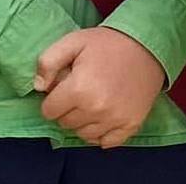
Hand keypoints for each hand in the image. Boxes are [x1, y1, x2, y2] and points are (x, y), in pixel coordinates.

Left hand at [34, 27, 165, 148]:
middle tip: (78, 91)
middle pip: (65, 124)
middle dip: (66, 109)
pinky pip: (105, 143)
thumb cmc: (106, 43)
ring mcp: (115, 120)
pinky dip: (100, 134)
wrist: (146, 46)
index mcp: (79, 89)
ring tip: (90, 101)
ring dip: (82, 121)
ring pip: (83, 135)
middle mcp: (96, 110)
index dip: (52, 99)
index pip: (49, 111)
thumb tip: (38, 87)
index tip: (62, 88)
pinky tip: (102, 117)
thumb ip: (48, 62)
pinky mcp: (131, 125)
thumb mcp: (73, 41)